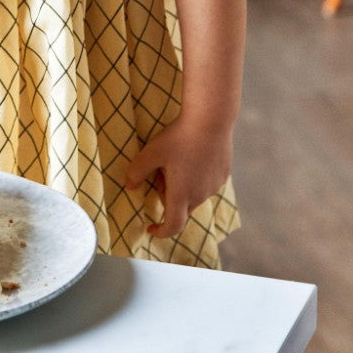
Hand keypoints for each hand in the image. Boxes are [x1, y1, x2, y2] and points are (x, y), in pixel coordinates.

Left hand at [124, 116, 233, 241]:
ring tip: (177, 160)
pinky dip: (195, 179)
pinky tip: (192, 156)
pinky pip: (206, 185)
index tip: (151, 228)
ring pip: (194, 196)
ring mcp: (214, 186)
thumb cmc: (179, 137)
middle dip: (168, 197)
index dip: (161, 232)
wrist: (210, 120)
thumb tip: (130, 187)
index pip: (172, 226)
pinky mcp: (223, 176)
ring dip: (183, 187)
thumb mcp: (151, 153)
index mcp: (181, 194)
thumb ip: (137, 172)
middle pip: (181, 208)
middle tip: (161, 173)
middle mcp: (200, 195)